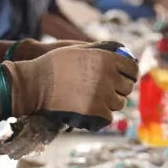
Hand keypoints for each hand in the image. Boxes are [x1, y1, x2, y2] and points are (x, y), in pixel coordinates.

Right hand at [2, 41, 138, 129]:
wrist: (35, 84)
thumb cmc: (53, 65)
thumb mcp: (79, 51)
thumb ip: (101, 53)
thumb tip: (119, 55)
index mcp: (107, 59)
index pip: (132, 68)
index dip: (131, 74)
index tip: (127, 78)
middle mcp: (109, 76)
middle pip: (127, 87)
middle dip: (119, 89)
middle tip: (108, 91)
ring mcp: (103, 95)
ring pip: (119, 103)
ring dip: (110, 102)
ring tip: (97, 100)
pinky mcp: (96, 111)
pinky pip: (109, 116)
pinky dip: (102, 115)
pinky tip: (92, 111)